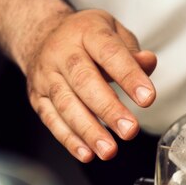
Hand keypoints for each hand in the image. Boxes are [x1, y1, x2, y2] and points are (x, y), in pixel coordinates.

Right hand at [24, 9, 156, 161]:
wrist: (40, 34)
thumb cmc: (85, 37)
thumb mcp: (112, 31)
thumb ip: (132, 51)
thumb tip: (148, 63)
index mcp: (86, 32)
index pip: (109, 53)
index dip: (129, 76)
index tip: (147, 98)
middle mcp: (62, 52)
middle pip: (84, 82)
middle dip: (108, 110)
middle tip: (129, 131)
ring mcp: (46, 75)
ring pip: (66, 104)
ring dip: (88, 131)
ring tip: (109, 150)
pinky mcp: (38, 97)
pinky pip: (52, 120)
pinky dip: (69, 139)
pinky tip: (87, 153)